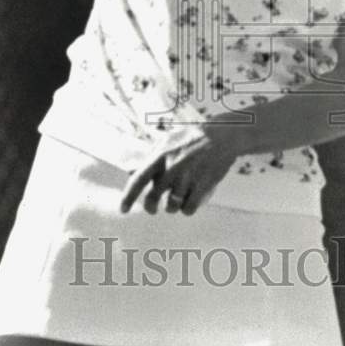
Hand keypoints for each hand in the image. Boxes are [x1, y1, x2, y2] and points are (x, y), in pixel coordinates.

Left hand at [120, 132, 236, 215]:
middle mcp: (172, 167)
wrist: (222, 136)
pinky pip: (188, 209)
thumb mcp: (167, 141)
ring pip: (171, 206)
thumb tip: (131, 172)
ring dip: (172, 207)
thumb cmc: (191, 138)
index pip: (138, 180)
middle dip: (150, 207)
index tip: (122, 209)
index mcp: (160, 155)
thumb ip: (150, 157)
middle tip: (153, 208)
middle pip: (152, 198)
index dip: (128, 197)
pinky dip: (187, 209)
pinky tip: (189, 202)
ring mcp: (188, 177)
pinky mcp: (203, 186)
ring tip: (176, 198)